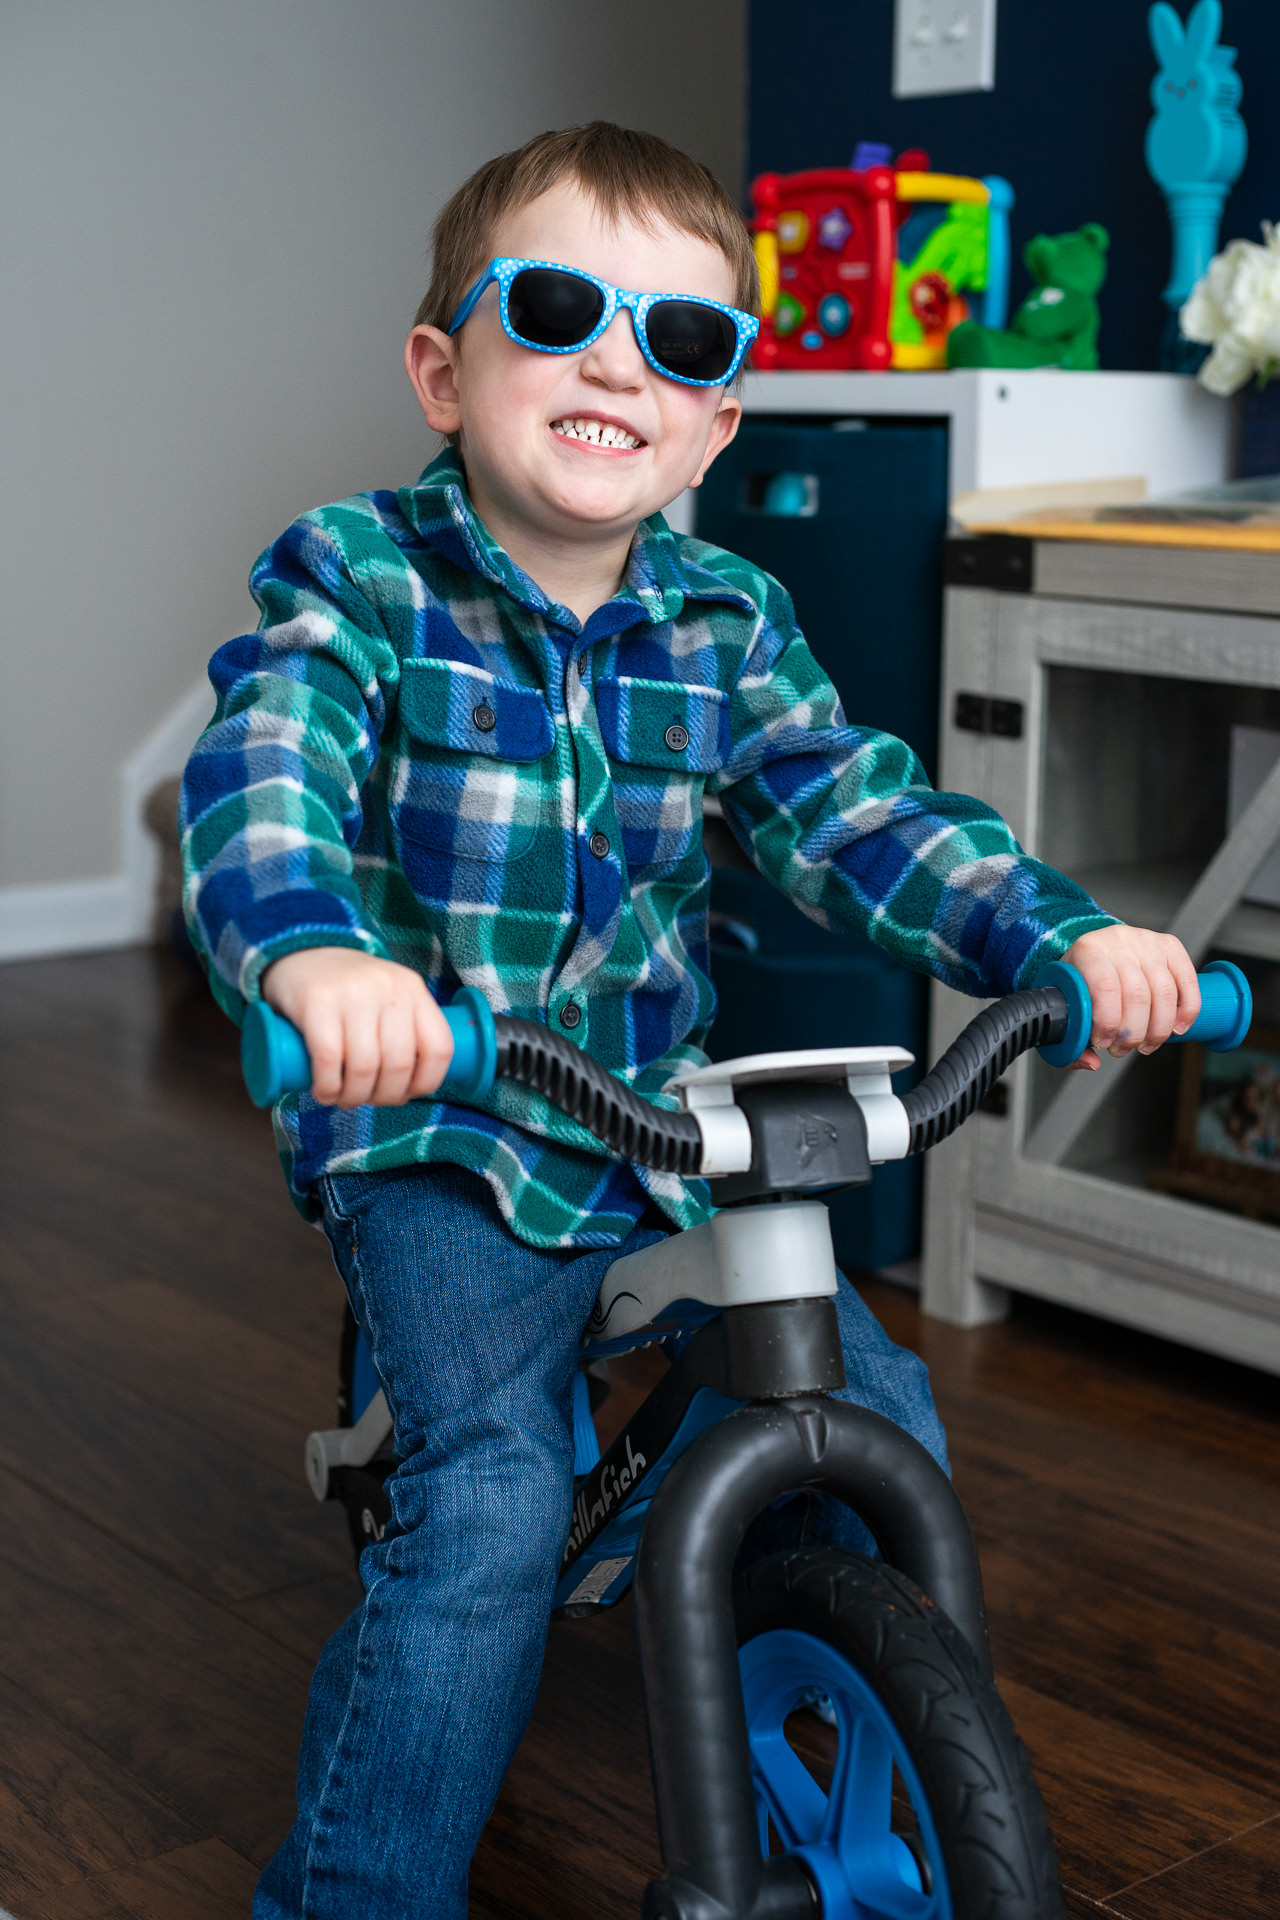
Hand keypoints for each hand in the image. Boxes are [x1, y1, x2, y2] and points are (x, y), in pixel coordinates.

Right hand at [261, 948, 454, 1107]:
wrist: (301, 950)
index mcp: (414, 989)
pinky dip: (328, 1086)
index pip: (439, 1047)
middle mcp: (389, 988)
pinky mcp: (316, 1001)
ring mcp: (353, 993)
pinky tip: (324, 1092)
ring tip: (344, 1099)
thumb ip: (405, 1029)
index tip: (407, 1095)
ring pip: (365, 1067)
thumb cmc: (349, 989)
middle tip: (368, 1100)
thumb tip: (410, 1088)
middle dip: (384, 1097)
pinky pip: (329, 1058)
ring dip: (354, 1097)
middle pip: (399, 1064)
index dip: (426, 1083)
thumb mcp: (388, 997)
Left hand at [1059, 927, 1199, 1071]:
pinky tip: (1176, 1028)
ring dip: (1158, 1029)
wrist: (1096, 950)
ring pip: (1165, 992)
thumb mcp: (1065, 1003)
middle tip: (1122, 1048)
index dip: (1108, 1022)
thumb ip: (1071, 1038)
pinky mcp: (1171, 946)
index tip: (1103, 1042)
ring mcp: (1148, 942)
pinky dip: (1187, 1011)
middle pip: (1137, 995)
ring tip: (1146, 1045)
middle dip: (1132, 1033)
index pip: (1105, 987)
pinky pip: (1188, 982)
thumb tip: (1091, 1062)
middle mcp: (1119, 941)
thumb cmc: (1080, 980)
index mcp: (1088, 950)